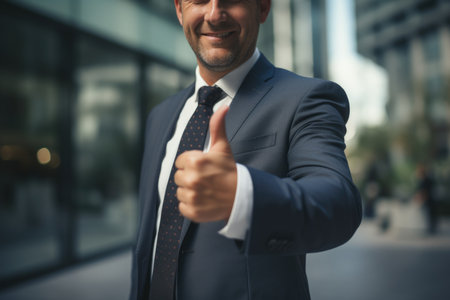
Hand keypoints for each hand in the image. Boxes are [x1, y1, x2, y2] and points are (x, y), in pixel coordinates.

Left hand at [174, 105, 236, 222]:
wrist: (242, 196)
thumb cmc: (230, 171)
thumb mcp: (223, 147)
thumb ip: (218, 126)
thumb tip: (224, 107)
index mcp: (195, 161)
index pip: (180, 162)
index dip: (191, 164)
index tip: (204, 167)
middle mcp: (191, 179)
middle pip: (178, 177)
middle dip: (190, 177)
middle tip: (206, 179)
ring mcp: (192, 196)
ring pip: (179, 192)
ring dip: (190, 192)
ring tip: (205, 190)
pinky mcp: (193, 211)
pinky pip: (182, 207)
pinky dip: (191, 206)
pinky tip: (203, 201)